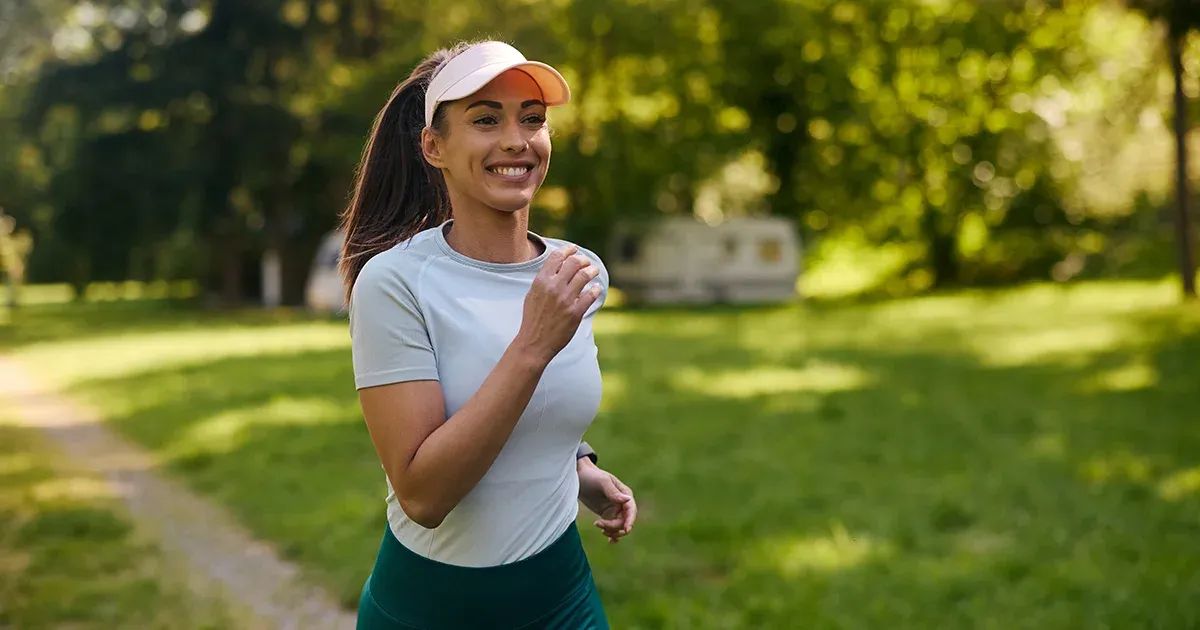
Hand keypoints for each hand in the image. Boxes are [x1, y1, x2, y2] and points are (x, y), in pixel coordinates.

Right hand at [513, 244, 600, 362]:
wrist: (534, 342)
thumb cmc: (533, 318)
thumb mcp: (532, 294)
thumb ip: (544, 280)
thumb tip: (557, 266)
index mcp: (541, 281)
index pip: (557, 257)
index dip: (568, 250)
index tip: (574, 249)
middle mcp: (554, 287)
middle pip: (574, 263)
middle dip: (583, 260)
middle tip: (586, 262)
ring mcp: (565, 300)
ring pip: (584, 276)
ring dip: (592, 271)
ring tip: (594, 271)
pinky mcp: (575, 313)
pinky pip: (591, 295)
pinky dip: (595, 289)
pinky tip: (596, 289)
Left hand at [577, 459, 636, 543]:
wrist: (578, 476)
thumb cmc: (591, 476)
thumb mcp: (602, 482)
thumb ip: (613, 492)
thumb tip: (627, 500)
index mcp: (625, 494)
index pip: (631, 510)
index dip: (630, 521)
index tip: (626, 530)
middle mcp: (622, 503)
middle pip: (625, 521)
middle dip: (616, 527)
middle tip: (601, 525)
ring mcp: (615, 510)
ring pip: (619, 527)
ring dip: (611, 531)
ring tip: (598, 525)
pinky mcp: (607, 515)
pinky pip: (613, 528)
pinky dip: (612, 535)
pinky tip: (609, 540)